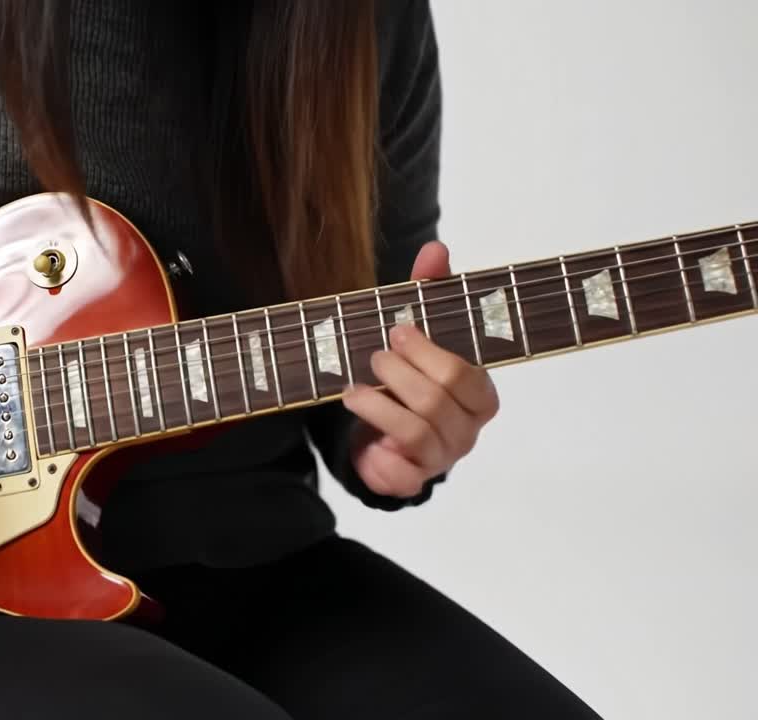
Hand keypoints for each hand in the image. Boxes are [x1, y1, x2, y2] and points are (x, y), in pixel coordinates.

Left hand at [341, 241, 498, 497]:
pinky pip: (403, 475)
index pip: (466, 375)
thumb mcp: (416, 333)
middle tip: (374, 356)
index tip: (397, 329)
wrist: (383, 434)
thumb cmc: (408, 378)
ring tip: (352, 390)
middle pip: (438, 401)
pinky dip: (381, 454)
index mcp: (478, 393)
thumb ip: (428, 293)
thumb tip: (436, 248)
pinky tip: (364, 435)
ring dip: (379, 407)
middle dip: (400, 374)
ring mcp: (442, 457)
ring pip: (417, 434)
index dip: (428, 352)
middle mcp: (467, 428)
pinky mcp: (413, 479)